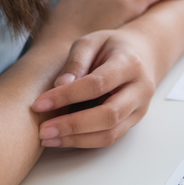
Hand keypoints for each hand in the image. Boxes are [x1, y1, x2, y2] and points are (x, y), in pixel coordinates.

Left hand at [30, 30, 158, 147]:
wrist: (144, 54)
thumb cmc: (112, 47)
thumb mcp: (91, 42)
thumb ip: (75, 62)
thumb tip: (59, 86)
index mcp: (130, 64)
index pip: (98, 84)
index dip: (67, 96)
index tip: (39, 104)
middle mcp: (140, 89)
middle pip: (109, 115)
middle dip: (72, 125)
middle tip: (43, 130)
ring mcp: (139, 109)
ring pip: (110, 133)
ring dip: (76, 139)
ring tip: (48, 138)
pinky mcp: (133, 122)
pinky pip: (109, 138)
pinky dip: (84, 142)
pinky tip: (62, 139)